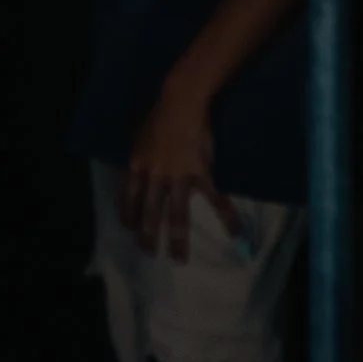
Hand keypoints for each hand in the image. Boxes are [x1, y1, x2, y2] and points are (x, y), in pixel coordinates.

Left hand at [123, 75, 228, 255]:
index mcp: (137, 165)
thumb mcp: (139, 136)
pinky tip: (234, 232)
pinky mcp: (201, 174)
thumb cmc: (159, 116)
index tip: (129, 229)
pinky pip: (215, 199)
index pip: (128, 196)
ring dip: (177, 238)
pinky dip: (226, 216)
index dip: (128, 214)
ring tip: (179, 259)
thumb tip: (135, 164)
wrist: (180, 103)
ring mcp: (177, 177)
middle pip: (149, 211)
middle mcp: (154, 176)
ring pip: (175, 214)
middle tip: (148, 253)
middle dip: (147, 235)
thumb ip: (138, 154)